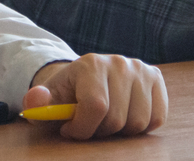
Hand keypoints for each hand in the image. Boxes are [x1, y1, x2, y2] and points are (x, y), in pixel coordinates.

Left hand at [26, 54, 166, 139]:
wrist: (87, 77)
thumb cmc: (68, 93)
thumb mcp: (49, 97)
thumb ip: (38, 101)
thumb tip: (35, 100)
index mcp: (91, 65)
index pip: (95, 106)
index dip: (82, 128)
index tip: (70, 129)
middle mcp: (119, 63)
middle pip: (117, 119)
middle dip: (99, 130)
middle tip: (89, 123)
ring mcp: (140, 69)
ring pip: (138, 122)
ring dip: (121, 130)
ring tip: (106, 119)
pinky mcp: (156, 78)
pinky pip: (157, 118)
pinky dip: (141, 126)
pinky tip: (125, 115)